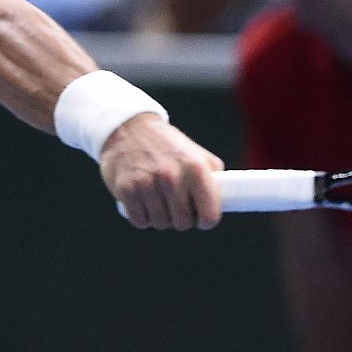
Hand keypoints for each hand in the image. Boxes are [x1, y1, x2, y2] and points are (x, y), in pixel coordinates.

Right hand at [101, 113, 224, 229]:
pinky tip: (142, 200)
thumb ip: (212, 178)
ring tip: (157, 199)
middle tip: (175, 205)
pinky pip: (139, 221)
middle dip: (180, 218)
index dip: (206, 220)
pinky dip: (141, 216)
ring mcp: (147, 183)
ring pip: (160, 223)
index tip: (200, 217)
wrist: (129, 128)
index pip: (209, 215)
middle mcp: (172, 176)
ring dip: (160, 217)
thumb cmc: (166, 144)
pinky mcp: (126, 188)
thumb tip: (225, 201)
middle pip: (183, 223)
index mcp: (195, 167)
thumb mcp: (196, 153)